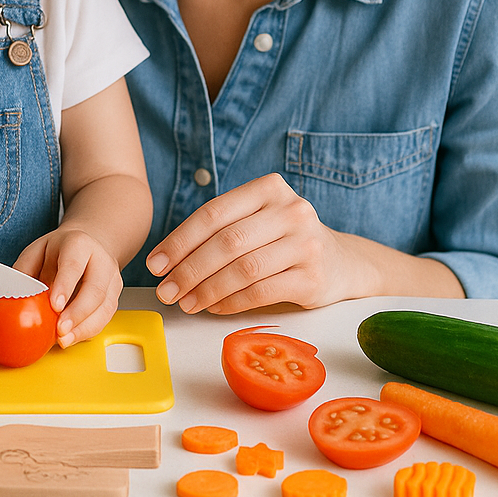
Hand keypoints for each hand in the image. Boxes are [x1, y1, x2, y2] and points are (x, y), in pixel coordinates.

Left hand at [15, 228, 123, 347]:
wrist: (88, 246)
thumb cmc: (60, 251)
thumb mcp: (37, 251)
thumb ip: (25, 270)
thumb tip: (12, 294)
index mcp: (79, 244)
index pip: (74, 264)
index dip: (65, 285)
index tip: (55, 305)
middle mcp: (101, 260)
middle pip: (95, 289)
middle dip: (77, 313)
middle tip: (60, 330)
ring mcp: (112, 279)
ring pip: (104, 306)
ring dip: (84, 327)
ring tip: (65, 339)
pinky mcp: (115, 296)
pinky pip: (106, 317)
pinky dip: (89, 330)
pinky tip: (74, 336)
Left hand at [145, 173, 350, 312]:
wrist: (342, 262)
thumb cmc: (283, 240)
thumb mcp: (258, 220)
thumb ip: (221, 230)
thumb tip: (166, 262)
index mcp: (269, 188)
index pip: (214, 213)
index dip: (179, 240)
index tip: (155, 264)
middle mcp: (291, 210)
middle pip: (226, 242)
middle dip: (188, 269)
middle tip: (166, 291)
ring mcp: (306, 243)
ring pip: (242, 269)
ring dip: (206, 290)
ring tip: (185, 303)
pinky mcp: (313, 277)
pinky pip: (261, 292)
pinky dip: (231, 303)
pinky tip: (213, 307)